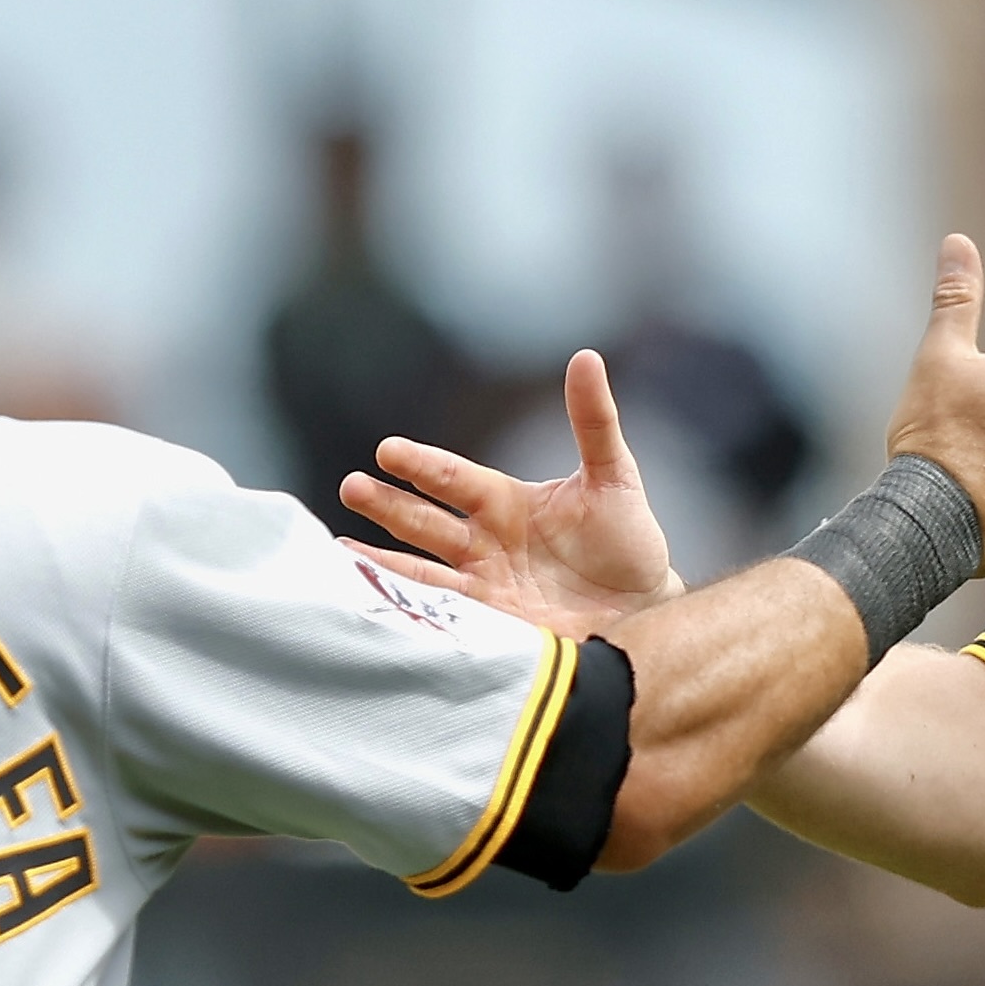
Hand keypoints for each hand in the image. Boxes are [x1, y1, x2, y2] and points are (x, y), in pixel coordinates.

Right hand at [344, 350, 686, 639]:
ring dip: (383, 561)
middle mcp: (483, 544)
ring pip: (422, 572)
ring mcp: (483, 587)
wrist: (643, 609)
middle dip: (387, 506)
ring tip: (341, 551)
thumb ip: (594, 422)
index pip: (453, 479)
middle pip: (425, 523)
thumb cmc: (627, 539)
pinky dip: (410, 612)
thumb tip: (586, 357)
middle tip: (351, 488)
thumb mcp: (613, 476)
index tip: (388, 451)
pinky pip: (444, 619)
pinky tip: (376, 605)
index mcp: (503, 503)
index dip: (423, 466)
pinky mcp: (492, 628)